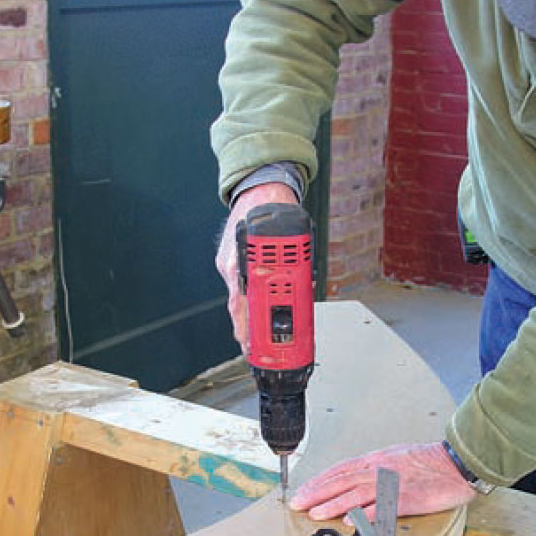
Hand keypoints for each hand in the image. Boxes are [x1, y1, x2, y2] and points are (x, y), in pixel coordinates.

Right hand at [216, 182, 298, 349]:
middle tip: (251, 347)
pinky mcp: (230, 260)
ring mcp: (229, 262)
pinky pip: (240, 283)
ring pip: (238, 297)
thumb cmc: (272, 207)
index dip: (246, 325)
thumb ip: (295, 264)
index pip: (241, 302)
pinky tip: (256, 306)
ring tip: (254, 336)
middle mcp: (233, 263)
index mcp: (243, 259)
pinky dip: (248, 296)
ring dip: (247, 316)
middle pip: (236, 306)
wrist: (258, 188)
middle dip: (244, 330)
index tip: (251, 341)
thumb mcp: (290, 235)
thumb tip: (306, 287)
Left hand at [289, 442, 476, 522]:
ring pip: (356, 494)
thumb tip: (352, 480)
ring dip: (333, 504)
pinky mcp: (407, 498)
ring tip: (315, 514)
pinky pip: (383, 508)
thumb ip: (373, 470)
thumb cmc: (428, 462)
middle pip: (341, 481)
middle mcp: (379, 469)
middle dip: (316, 493)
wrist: (456, 463)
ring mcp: (392, 484)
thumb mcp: (394, 458)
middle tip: (297, 504)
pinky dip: (366, 515)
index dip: (318, 481)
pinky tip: (351, 522)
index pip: (339, 470)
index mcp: (375, 460)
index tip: (302, 491)